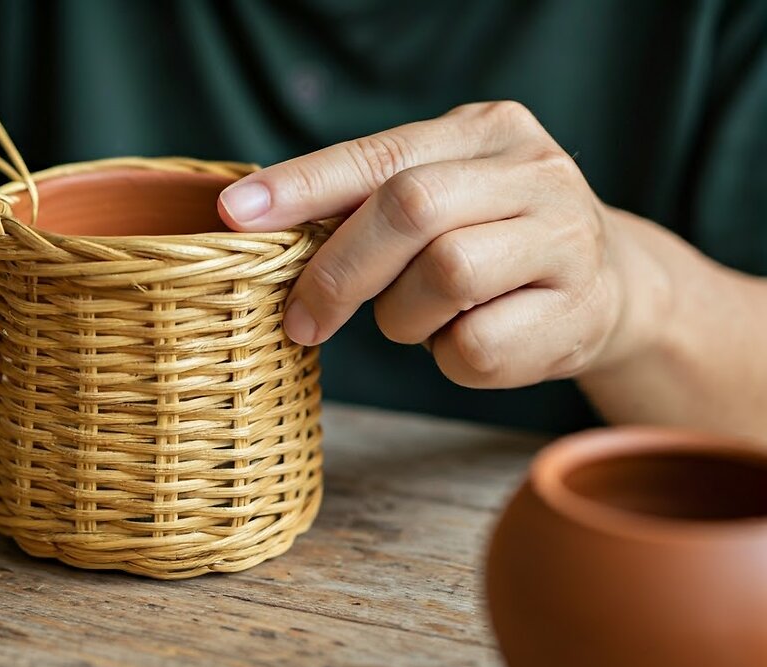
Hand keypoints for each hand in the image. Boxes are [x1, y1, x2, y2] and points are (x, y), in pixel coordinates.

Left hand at [218, 101, 663, 388]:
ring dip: (403, 316)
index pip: (378, 156)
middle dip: (339, 270)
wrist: (609, 287)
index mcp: (486, 130)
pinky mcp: (580, 312)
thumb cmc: (487, 241)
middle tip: (302, 318)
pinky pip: (475, 346)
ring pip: (445, 276)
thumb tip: (252, 222)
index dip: (302, 187)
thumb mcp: (438, 198)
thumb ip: (366, 201)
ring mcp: (567, 239)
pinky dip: (447, 355)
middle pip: (411, 208)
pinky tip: (462, 340)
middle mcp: (536, 171)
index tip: (236, 214)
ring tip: (415, 318)